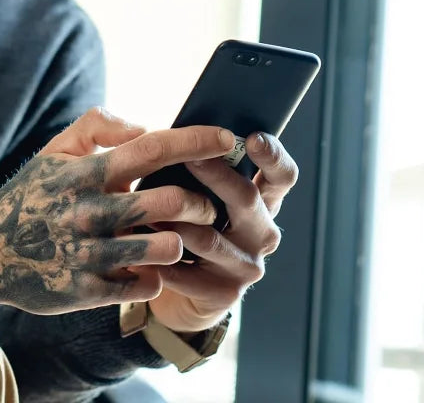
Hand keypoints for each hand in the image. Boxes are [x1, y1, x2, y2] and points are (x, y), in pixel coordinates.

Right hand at [0, 108, 235, 313]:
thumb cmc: (32, 194)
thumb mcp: (56, 149)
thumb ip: (98, 124)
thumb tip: (144, 127)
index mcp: (84, 172)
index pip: (149, 148)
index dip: (194, 141)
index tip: (227, 136)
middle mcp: (87, 211)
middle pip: (169, 201)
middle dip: (200, 199)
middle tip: (206, 201)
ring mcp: (86, 254)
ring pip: (164, 245)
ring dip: (181, 238)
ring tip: (178, 233)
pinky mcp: (85, 291)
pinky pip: (145, 283)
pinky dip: (156, 273)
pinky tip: (148, 263)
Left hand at [147, 132, 298, 334]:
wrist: (172, 280)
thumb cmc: (179, 217)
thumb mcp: (191, 186)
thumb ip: (191, 159)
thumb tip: (170, 129)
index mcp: (261, 200)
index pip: (282, 175)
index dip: (272, 156)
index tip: (251, 138)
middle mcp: (262, 232)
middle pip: (247, 200)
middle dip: (216, 176)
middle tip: (189, 159)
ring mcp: (247, 265)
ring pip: (211, 238)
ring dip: (177, 221)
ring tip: (148, 207)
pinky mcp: (225, 294)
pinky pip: (188, 272)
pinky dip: (162, 258)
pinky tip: (141, 250)